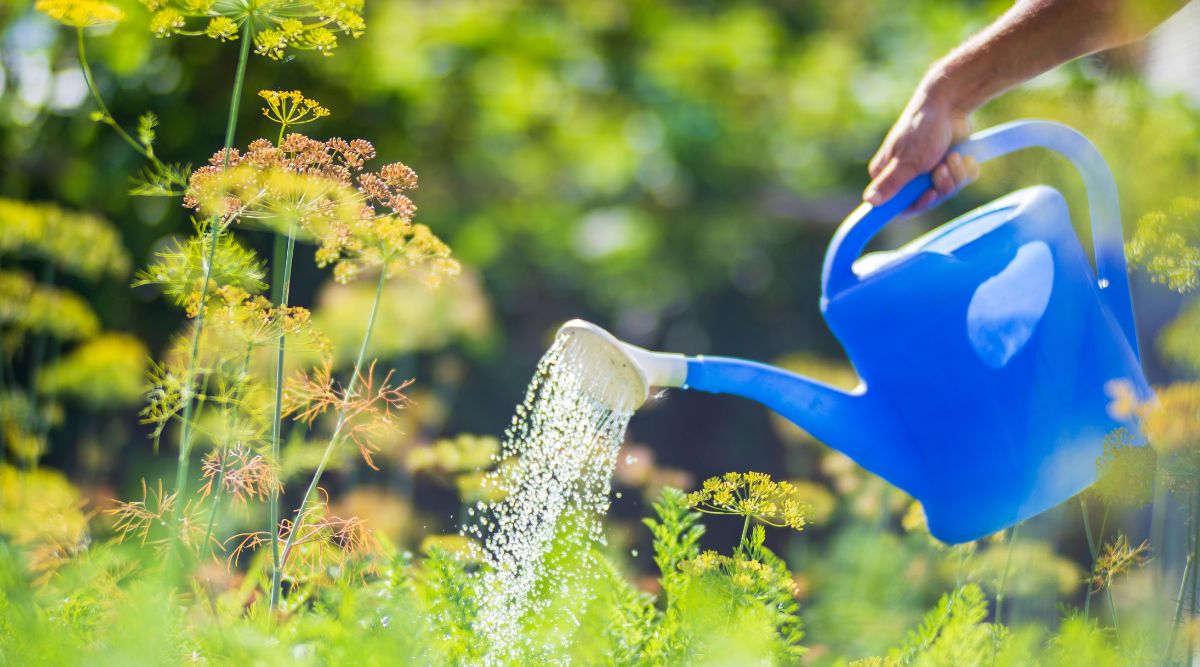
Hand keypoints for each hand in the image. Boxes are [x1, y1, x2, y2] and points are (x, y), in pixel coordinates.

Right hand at [863, 92, 978, 213]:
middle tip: (941, 168)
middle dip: (940, 186)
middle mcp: (907, 175)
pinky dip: (966, 170)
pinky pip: (961, 181)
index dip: (916, 204)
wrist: (950, 103)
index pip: (897, 205)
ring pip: (946, 191)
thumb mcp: (906, 161)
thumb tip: (869, 200)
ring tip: (953, 156)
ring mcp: (929, 171)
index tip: (929, 195)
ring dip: (955, 175)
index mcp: (889, 175)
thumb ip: (889, 184)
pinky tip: (963, 155)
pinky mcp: (948, 166)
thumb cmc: (922, 129)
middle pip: (926, 200)